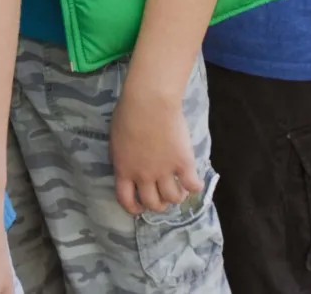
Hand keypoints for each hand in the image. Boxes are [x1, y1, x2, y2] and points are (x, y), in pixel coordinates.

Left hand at [110, 83, 201, 215]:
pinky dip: (195, 187)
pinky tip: (195, 182)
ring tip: (180, 188)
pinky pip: (192, 185)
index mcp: (124, 169)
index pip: (126, 200)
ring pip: (173, 199)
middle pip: (153, 203)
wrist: (150, 101)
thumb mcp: (116, 138)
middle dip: (158, 204)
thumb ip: (122, 156)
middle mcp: (144, 176)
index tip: (140, 208)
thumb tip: (128, 165)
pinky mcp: (183, 164)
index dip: (134, 208)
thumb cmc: (128, 112)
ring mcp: (164, 171)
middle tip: (163, 196)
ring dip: (177, 196)